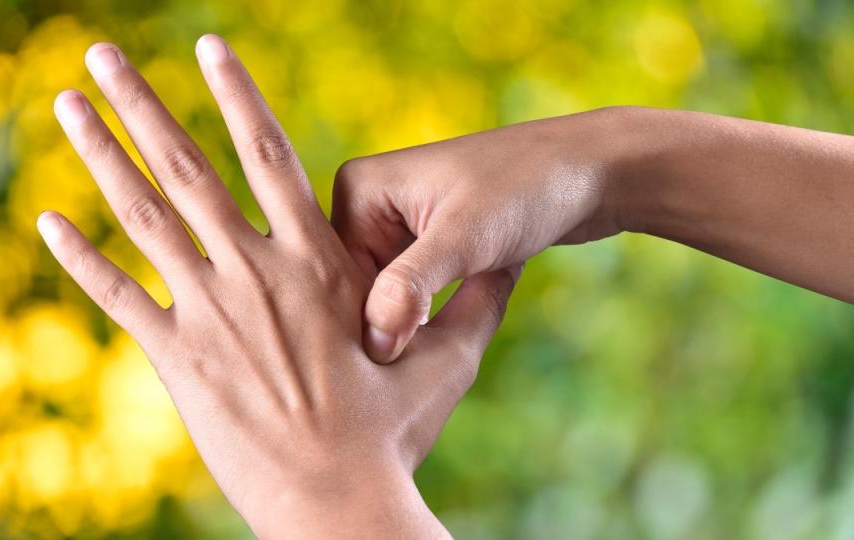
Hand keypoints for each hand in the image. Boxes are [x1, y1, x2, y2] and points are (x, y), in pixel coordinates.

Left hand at [39, 35, 516, 537]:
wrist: (338, 502)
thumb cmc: (393, 433)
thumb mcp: (449, 361)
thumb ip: (473, 305)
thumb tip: (512, 269)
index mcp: (316, 260)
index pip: (268, 152)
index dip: (235, 94)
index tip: (207, 47)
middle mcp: (256, 271)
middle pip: (187, 166)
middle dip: (141, 103)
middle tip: (102, 51)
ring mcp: (211, 313)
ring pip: (144, 216)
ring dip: (100, 155)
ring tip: (66, 105)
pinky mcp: (179, 361)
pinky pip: (120, 297)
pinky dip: (81, 258)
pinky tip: (47, 219)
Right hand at [333, 109, 627, 362]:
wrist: (593, 171)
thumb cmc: (527, 190)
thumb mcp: (464, 239)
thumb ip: (409, 288)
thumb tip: (372, 344)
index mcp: (356, 189)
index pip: (334, 275)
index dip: (360, 322)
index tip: (392, 365)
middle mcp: (369, 204)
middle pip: (355, 288)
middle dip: (387, 326)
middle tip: (422, 364)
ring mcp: (398, 224)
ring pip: (385, 296)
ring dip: (410, 324)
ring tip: (436, 353)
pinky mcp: (428, 243)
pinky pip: (412, 292)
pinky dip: (429, 316)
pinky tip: (453, 333)